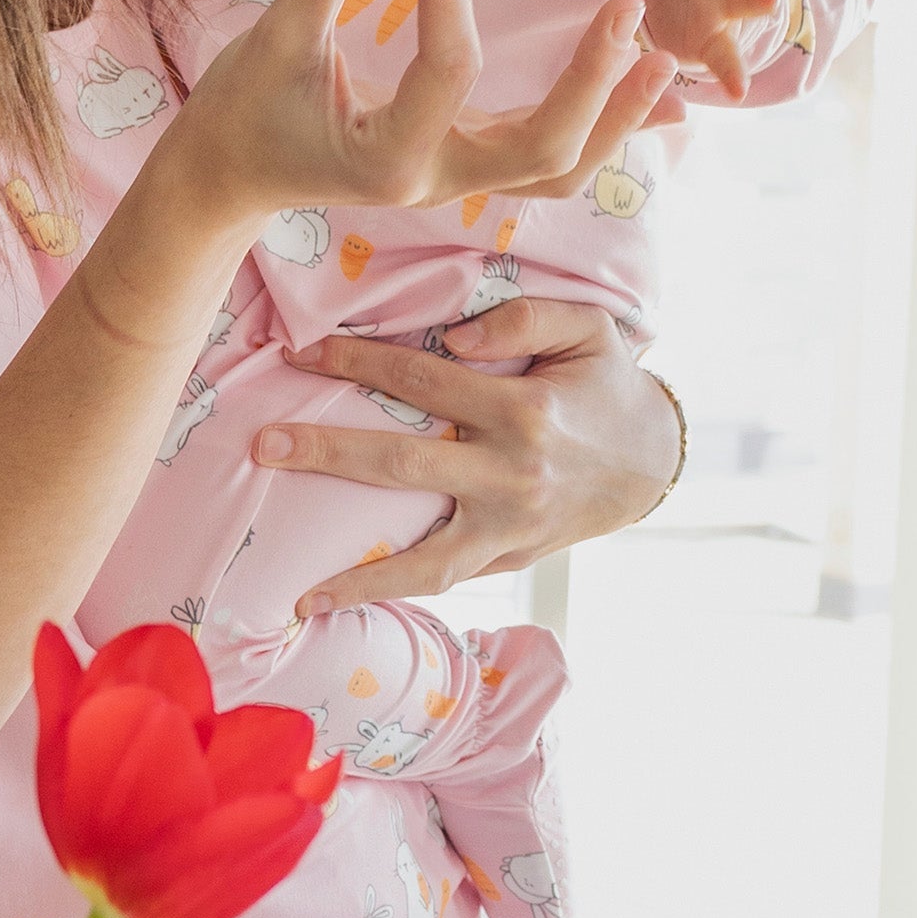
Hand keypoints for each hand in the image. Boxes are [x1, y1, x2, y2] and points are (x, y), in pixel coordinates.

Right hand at [179, 0, 679, 223]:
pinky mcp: (463, 167)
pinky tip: (645, 90)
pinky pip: (547, 163)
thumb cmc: (244, 110)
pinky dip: (600, 129)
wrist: (230, 174)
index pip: (446, 66)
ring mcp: (453, 182)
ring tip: (663, 60)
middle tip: (626, 6)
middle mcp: (432, 180)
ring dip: (616, 118)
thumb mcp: (276, 37)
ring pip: (559, 170)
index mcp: (386, 156)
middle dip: (591, 81)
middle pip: (543, 149)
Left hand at [253, 298, 682, 613]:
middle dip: (327, 453)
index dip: (357, 363)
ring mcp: (510, 528)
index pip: (421, 379)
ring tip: (299, 592)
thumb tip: (454, 336)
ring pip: (425, 559)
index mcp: (524, 410)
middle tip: (263, 446)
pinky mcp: (510, 557)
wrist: (652, 461)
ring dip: (359, 577)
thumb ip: (525, 316)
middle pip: (403, 464)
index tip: (302, 353)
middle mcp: (513, 475)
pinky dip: (393, 593)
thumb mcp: (589, 328)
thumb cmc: (605, 383)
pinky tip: (338, 601)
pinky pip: (445, 580)